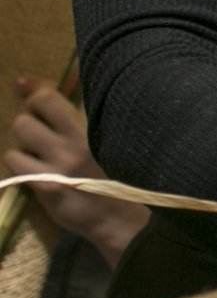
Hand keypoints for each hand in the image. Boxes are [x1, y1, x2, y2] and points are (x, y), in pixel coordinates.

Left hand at [10, 80, 144, 262]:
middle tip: (41, 136)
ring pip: (18, 141)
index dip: (34, 94)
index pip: (48, 98)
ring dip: (23, 146)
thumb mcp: (94, 137)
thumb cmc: (110, 172)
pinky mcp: (45, 186)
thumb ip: (63, 111)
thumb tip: (23, 80)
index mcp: (90, 128)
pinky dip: (20, 166)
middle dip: (28, 124)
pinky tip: (36, 173)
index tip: (30, 93)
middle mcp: (73, 144)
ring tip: (39, 156)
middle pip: (26, 118)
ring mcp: (58, 166)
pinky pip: (15, 164)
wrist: (119, 216)